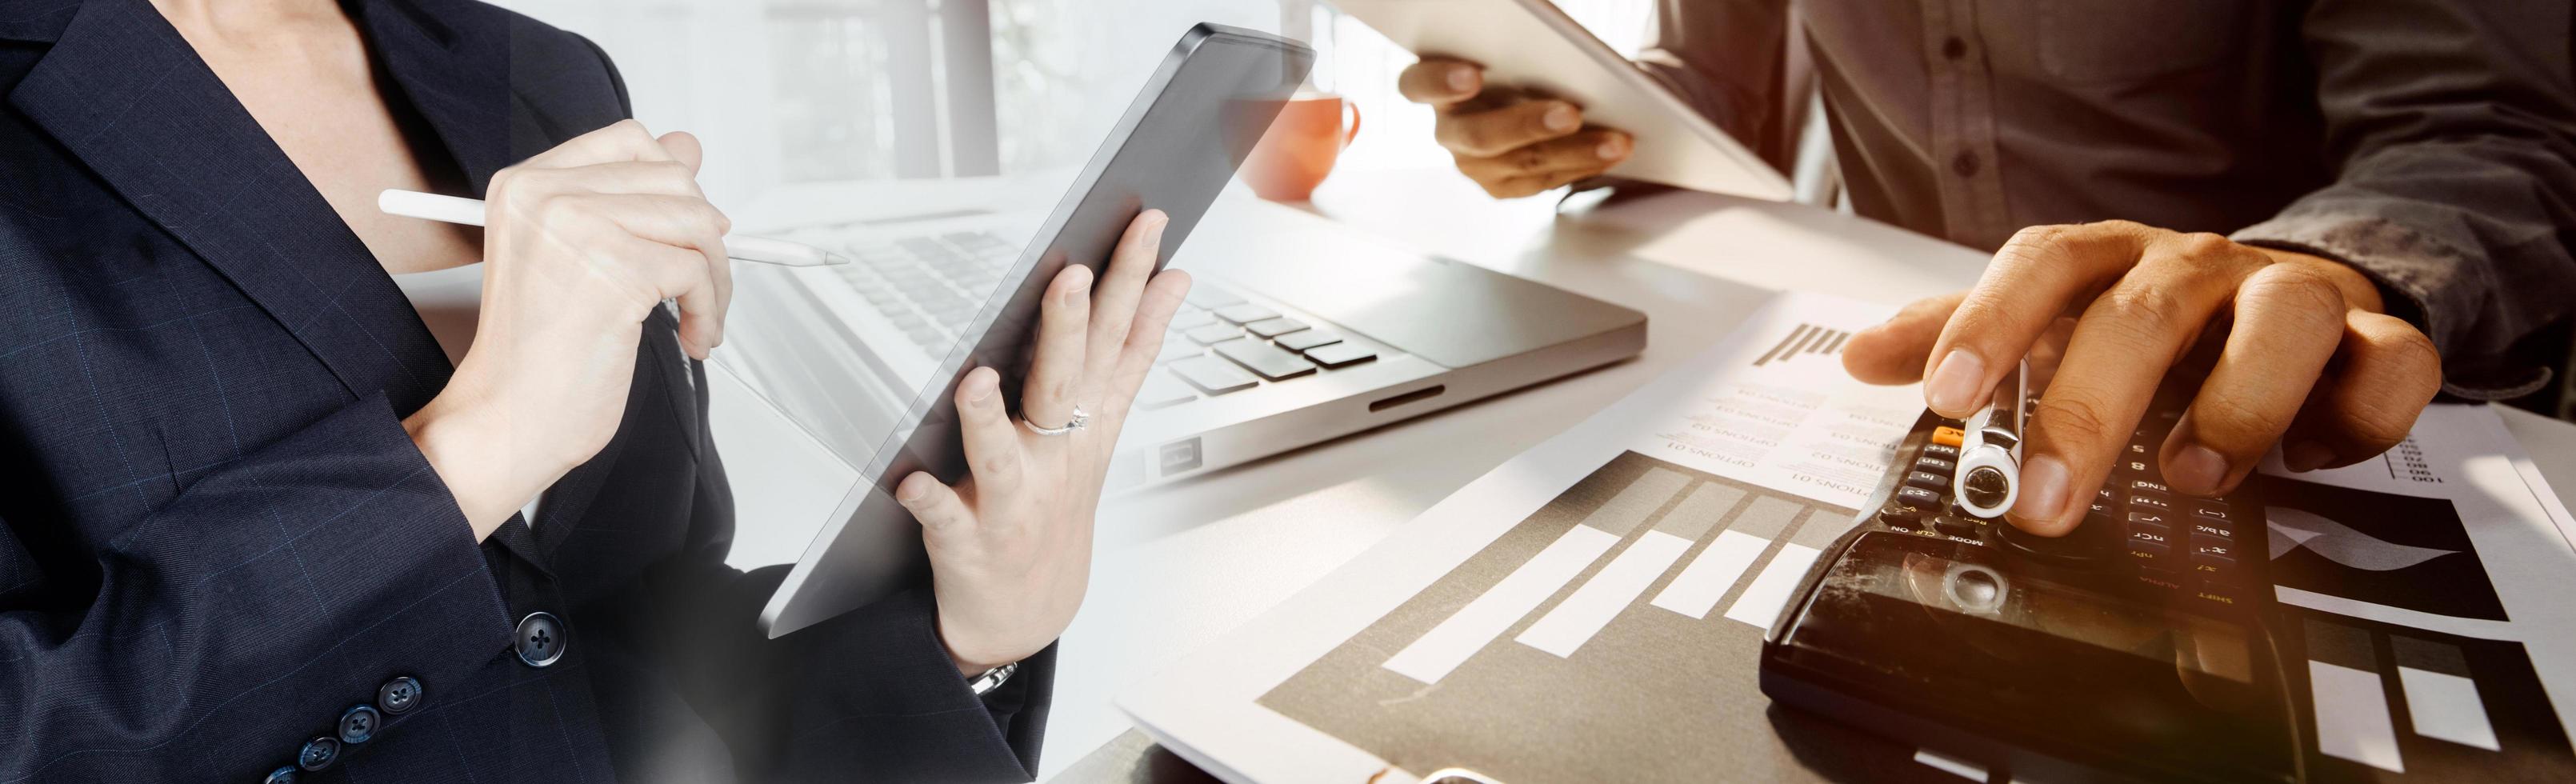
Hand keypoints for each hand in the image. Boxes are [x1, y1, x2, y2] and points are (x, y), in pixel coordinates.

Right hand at [404, 120, 732, 539]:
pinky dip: (711, 309)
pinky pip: (699, 270)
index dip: (673, 183)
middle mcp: (544, 194)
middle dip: (704, 236)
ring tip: (700, 318)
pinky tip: (693, 339)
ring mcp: (578, 226)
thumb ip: (631, 197)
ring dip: (717, 277)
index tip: (688, 229)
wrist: (508, 419)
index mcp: (526, 184)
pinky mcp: (615, 269)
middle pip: (672, 178)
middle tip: (699, 284)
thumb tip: (688, 146)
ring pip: (696, 221)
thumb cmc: (539, 355)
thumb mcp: (583, 258)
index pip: (629, 141)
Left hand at [894, 211, 1189, 673]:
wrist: (1024, 616)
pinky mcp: (967, 543)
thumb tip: (1170, 283)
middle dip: (1071, 330)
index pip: (1118, 343)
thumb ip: (1130, 356)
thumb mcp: (1103, 431)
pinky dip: (927, 501)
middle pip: (1064, 385)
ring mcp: (1012, 503)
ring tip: (975, 380)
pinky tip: (910, 481)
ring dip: (988, 419)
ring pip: (999, 455)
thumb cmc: (1053, 507)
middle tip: (1073, 275)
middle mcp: (1054, 459)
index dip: (1135, 284)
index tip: (1148, 230)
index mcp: (1086, 425)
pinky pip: (942, 519)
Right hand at [1396, 57, 1632, 198]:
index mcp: (1433, 83)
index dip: (1440, 82)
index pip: (1417, 85)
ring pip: (1521, 162)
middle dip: (1527, 125)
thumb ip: (1514, 35)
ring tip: (1616, 139)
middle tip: (1571, 112)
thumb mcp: (1511, 39)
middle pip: (1478, 135)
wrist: (1534, 88)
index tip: (1473, 75)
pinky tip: (1613, 151)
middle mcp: (1449, 129)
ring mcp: (1475, 163)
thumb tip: (1543, 28)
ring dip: (1574, 151)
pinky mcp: (1504, 185)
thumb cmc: (1517, 56)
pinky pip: (1544, 180)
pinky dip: (1582, 164)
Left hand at [1843, 221, 2442, 535]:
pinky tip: (2317, 459)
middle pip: (2142, 314)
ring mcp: (2291, 295)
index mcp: (2112, 260)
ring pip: (2285, 316)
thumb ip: (1959, 339)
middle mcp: (2197, 267)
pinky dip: (2357, 417)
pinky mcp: (2375, 340)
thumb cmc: (2157, 323)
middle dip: (2088, 413)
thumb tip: (1858, 358)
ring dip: (2237, 402)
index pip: (2041, 263)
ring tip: (2193, 474)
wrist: (2293, 297)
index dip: (1990, 321)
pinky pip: (2393, 363)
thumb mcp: (2053, 324)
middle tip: (2043, 502)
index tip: (1946, 394)